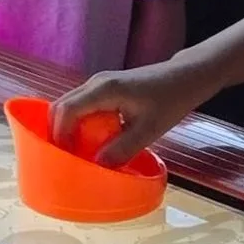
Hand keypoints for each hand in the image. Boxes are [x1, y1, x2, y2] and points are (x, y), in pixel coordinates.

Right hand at [51, 56, 212, 164]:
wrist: (184, 78)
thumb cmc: (170, 101)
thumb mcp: (149, 130)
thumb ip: (122, 149)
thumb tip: (97, 165)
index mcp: (105, 90)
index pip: (67, 110)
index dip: (60, 134)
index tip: (67, 156)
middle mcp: (96, 83)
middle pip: (61, 106)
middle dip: (59, 133)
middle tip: (69, 157)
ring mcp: (98, 83)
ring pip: (70, 105)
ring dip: (68, 128)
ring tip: (79, 152)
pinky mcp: (104, 88)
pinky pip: (81, 106)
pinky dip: (79, 123)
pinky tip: (91, 140)